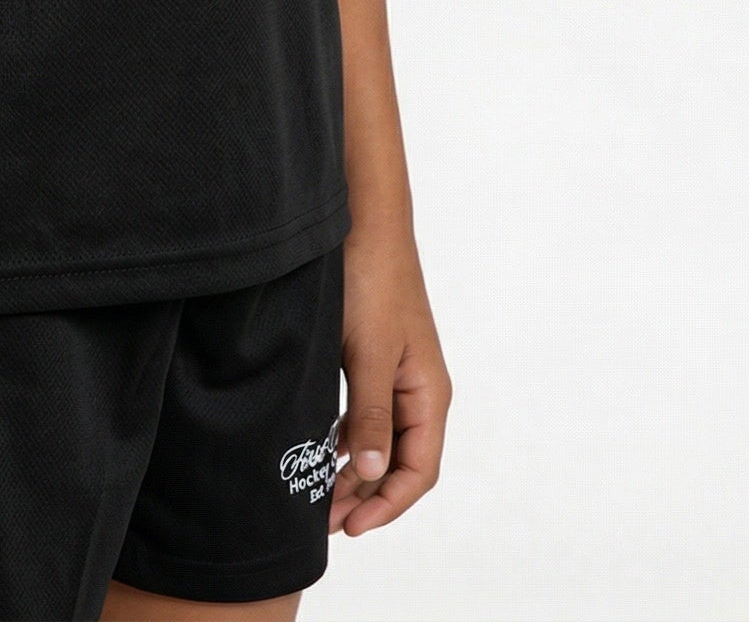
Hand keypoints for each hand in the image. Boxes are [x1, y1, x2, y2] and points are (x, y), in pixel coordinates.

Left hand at [328, 228, 450, 536]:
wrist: (365, 222)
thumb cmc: (372, 282)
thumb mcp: (368, 354)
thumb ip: (371, 415)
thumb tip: (372, 474)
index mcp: (429, 393)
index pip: (418, 470)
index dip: (387, 505)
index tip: (350, 526)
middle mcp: (419, 389)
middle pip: (400, 461)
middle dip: (366, 496)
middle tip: (323, 520)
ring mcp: (399, 373)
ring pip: (382, 439)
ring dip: (355, 470)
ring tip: (319, 495)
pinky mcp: (376, 357)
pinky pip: (368, 414)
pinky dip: (348, 438)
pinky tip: (324, 449)